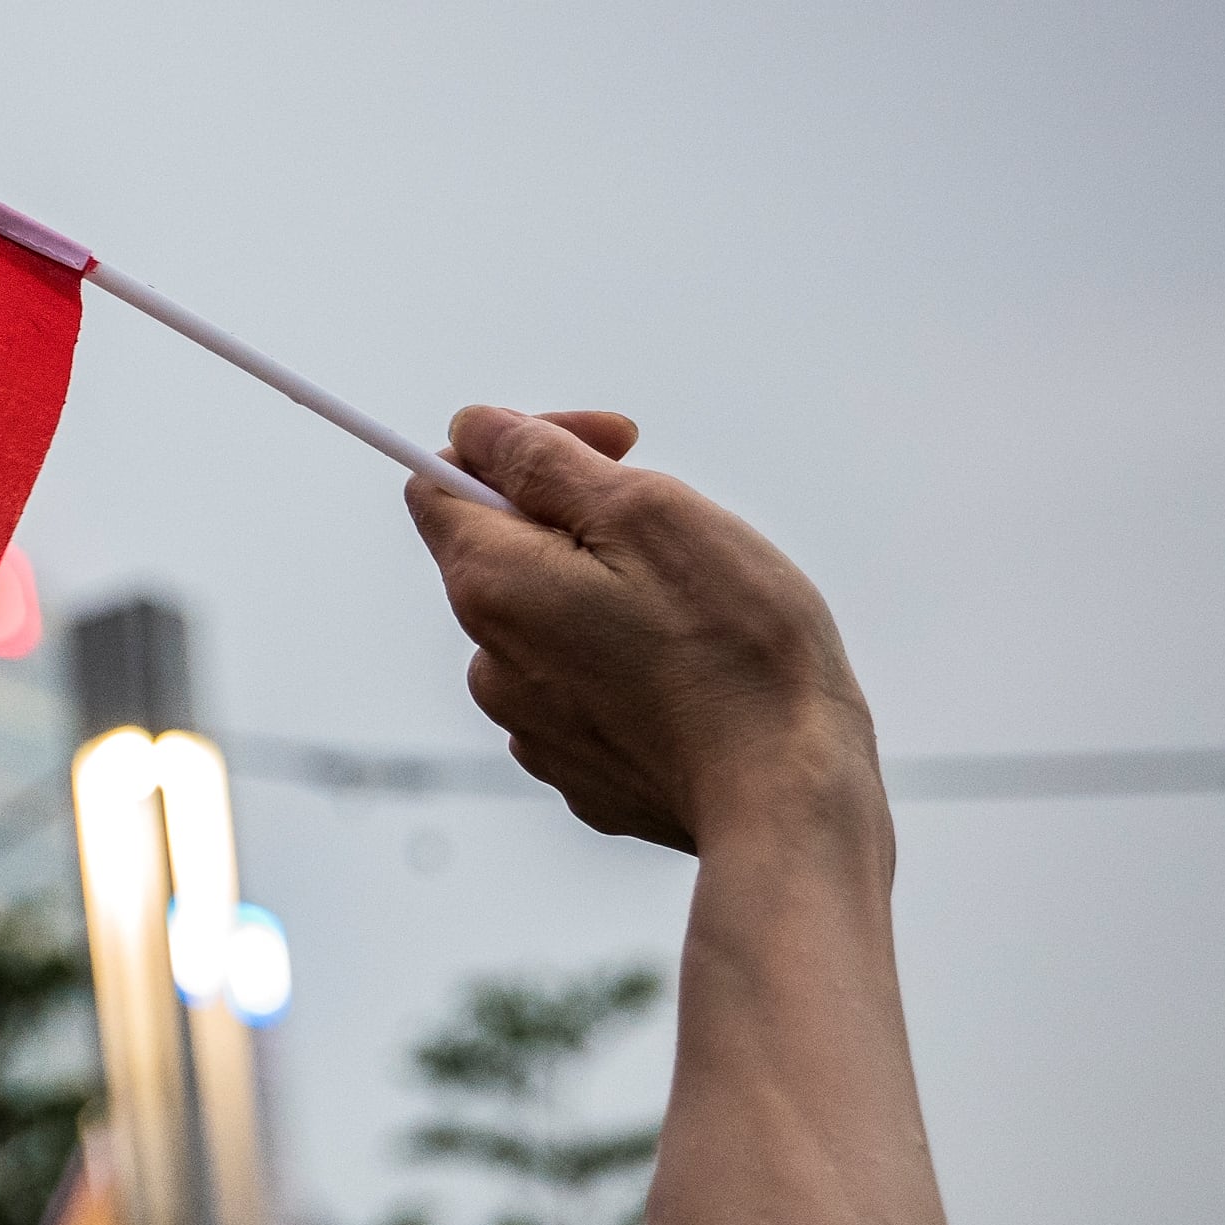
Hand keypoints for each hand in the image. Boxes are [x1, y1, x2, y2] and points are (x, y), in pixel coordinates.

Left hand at [405, 408, 883, 854]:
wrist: (786, 795)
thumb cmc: (734, 649)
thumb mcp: (647, 512)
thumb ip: (544, 463)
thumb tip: (475, 429)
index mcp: (491, 586)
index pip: (439, 483)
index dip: (518, 446)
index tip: (612, 445)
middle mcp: (490, 661)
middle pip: (501, 550)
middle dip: (577, 518)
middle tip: (673, 527)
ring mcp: (532, 725)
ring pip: (550, 620)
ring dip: (606, 591)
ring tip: (696, 611)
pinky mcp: (580, 767)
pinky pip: (584, 686)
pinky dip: (626, 660)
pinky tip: (693, 671)